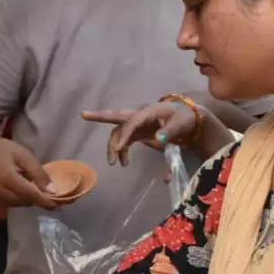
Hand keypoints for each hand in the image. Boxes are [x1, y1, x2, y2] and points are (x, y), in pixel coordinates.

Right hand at [0, 136, 57, 209]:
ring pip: (19, 204)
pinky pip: (12, 203)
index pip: (29, 193)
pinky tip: (24, 189)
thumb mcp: (22, 154)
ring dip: (29, 199)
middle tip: (50, 194)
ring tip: (37, 189)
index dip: (45, 201)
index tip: (58, 205)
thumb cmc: (1, 149)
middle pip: (25, 201)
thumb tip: (52, 190)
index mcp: (6, 177)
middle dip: (38, 199)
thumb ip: (37, 172)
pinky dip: (21, 199)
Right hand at [81, 102, 196, 167]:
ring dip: (114, 146)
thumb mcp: (181, 124)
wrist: (189, 120)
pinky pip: (125, 140)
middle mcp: (139, 115)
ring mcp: (137, 124)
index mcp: (149, 111)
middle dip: (100, 116)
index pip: (132, 121)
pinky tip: (124, 163)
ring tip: (115, 163)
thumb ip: (169, 132)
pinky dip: (121, 151)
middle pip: (116, 116)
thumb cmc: (185, 119)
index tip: (120, 149)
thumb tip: (157, 139)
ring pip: (119, 132)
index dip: (124, 134)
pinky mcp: (138, 132)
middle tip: (83, 114)